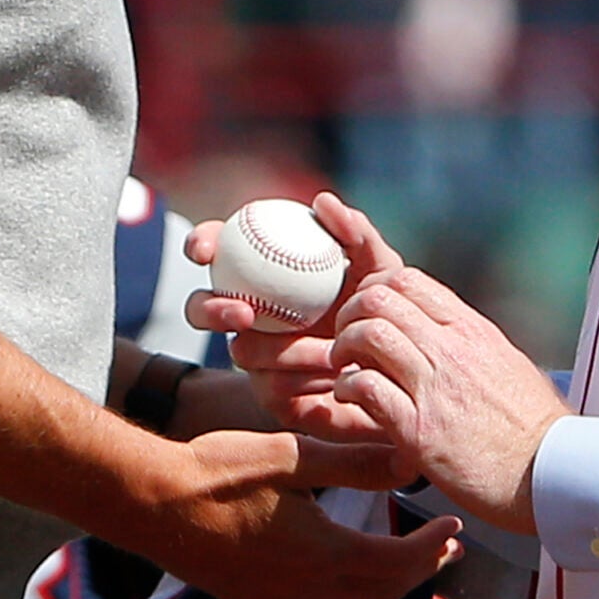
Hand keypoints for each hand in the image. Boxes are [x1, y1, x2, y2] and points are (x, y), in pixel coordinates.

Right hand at [119, 429, 461, 598]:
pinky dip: (345, 581)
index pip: (399, 563)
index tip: (456, 528)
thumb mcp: (291, 457)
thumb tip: (409, 464)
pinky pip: (314, 598)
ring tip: (402, 552)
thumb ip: (353, 463)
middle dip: (418, 569)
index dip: (432, 549)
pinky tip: (339, 555)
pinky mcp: (251, 596)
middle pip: (381, 590)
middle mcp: (306, 587)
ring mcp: (276, 598)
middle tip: (445, 549)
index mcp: (324, 554)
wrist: (150, 504)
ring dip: (382, 577)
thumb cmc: (218, 471)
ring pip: (348, 597)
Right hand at [184, 192, 409, 445]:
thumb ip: (356, 233)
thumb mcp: (379, 267)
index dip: (200, 244)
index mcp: (262, 272)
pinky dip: (307, 378)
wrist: (399, 368)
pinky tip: (337, 376)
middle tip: (244, 312)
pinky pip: (272, 387)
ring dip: (284, 351)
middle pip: (199, 307)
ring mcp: (256, 358)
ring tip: (330, 352)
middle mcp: (249, 314)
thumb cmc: (382, 305)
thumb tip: (322, 202)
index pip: (217, 249)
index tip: (204, 249)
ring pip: (241, 351)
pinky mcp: (271, 397)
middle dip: (210, 308)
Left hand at [330, 268, 569, 534]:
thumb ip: (470, 343)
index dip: (374, 289)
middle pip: (379, 298)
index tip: (367, 312)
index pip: (408, 280)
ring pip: (368, 335)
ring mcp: (434, 389)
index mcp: (472, 330)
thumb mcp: (507, 363)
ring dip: (343, 348)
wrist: (553, 474)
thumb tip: (444, 332)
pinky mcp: (419, 431)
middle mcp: (452, 350)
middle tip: (345, 337)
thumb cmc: (534, 428)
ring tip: (344, 367)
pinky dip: (346, 388)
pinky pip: (367, 389)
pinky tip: (349, 398)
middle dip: (350, 313)